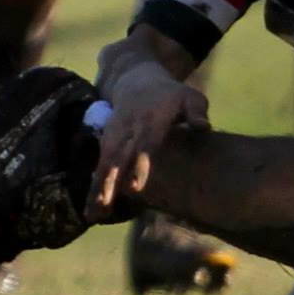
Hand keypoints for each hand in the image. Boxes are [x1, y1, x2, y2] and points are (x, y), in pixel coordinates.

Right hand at [90, 60, 209, 213]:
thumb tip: (203, 126)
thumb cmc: (172, 95)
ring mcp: (114, 134)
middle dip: (111, 181)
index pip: (145, 143)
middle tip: (105, 205)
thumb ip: (196, 111)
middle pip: (118, 156)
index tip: (135, 186)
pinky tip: (90, 212)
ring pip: (104, 163)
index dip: (139, 164)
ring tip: (93, 215)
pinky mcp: (105, 141)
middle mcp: (128, 128)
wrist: (135, 79)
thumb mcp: (189, 96)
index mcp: (151, 119)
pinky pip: (99, 165)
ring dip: (97, 188)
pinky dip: (93, 187)